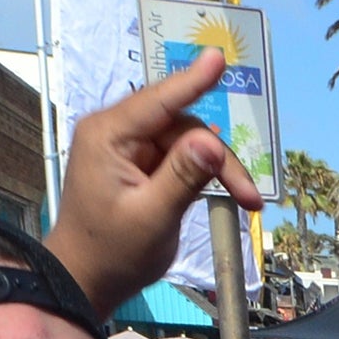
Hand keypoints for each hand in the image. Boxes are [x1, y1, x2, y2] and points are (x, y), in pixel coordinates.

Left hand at [45, 47, 263, 314]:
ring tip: (245, 202)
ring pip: (191, 143)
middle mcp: (118, 133)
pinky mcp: (144, 165)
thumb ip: (182, 177)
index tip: (219, 58)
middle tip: (249, 198)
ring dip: (220, 169)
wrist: (89, 280)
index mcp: (108, 136)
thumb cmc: (113, 252)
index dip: (192, 81)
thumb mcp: (152, 217)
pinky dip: (207, 175)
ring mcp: (131, 148)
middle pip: (184, 127)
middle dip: (220, 158)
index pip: (158, 101)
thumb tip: (212, 143)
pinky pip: (184, 157)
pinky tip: (228, 195)